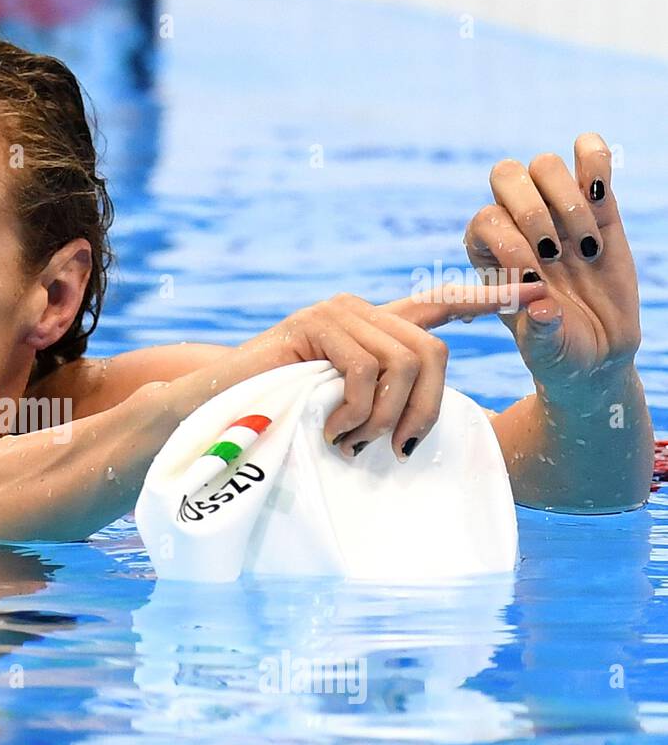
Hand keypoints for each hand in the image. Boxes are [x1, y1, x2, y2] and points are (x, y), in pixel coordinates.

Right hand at [264, 283, 546, 459]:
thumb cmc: (272, 419)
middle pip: (432, 352)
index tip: (536, 293)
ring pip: (403, 363)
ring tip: (348, 443)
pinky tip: (330, 430)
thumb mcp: (338, 411)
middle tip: (394, 450)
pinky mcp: (313, 325)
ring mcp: (336, 313)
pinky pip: (365, 370)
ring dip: (382, 418)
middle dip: (425, 410)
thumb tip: (419, 432)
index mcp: (370, 327)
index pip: (438, 304)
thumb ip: (377, 402)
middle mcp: (358, 310)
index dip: (487, 298)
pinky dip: (355, 412)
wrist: (210, 410)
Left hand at [464, 132, 640, 401]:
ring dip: (567, 201)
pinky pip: (591, 157)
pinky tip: (603, 193)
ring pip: (544, 165)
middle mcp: (516, 225)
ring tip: (587, 248)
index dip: (509, 243)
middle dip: (531, 210)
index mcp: (488, 254)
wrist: (598, 352)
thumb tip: (543, 305)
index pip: (484, 220)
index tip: (535, 280)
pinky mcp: (600, 204)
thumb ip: (540, 331)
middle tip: (557, 253)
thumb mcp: (546, 350)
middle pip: (504, 174)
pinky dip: (595, 158)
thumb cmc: (558, 352)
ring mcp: (556, 210)